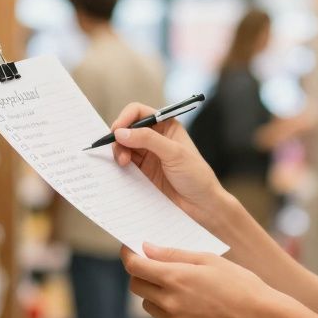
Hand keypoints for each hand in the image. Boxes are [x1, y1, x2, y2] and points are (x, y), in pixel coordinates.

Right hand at [110, 103, 225, 224]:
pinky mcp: (142, 171)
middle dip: (119, 137)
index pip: (139, 112)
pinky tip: (121, 170)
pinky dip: (118, 164)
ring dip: (118, 152)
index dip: (125, 118)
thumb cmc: (196, 176)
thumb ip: (148, 139)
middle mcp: (155, 137)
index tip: (116, 131)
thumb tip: (121, 132)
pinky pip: (124, 163)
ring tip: (123, 163)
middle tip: (120, 152)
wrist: (201, 205)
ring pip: (123, 146)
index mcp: (166, 126)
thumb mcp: (174, 153)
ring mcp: (148, 155)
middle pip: (127, 129)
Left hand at [122, 244, 290, 317]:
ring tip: (180, 287)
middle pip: (136, 286)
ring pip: (148, 305)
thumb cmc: (239, 283)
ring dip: (155, 294)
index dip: (128, 255)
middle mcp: (170, 302)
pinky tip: (193, 305)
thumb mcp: (208, 260)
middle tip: (155, 266)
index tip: (130, 249)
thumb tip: (146, 249)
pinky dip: (170, 311)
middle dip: (141, 273)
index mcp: (176, 278)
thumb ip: (173, 254)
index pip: (135, 266)